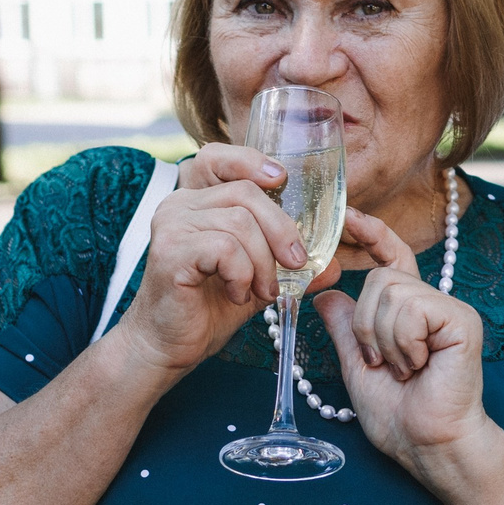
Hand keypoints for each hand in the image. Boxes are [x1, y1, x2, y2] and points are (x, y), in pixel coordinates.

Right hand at [113, 148, 321, 374]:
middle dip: (281, 230)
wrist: (168, 346)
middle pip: (245, 193)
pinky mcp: (170, 251)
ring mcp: (171, 224)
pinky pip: (225, 248)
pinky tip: (237, 295)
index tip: (280, 179)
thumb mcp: (257, 280)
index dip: (251, 161)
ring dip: (264, 263)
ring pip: (240, 223)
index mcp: (196, 201)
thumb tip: (335, 264)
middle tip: (296, 265)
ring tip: (263, 292)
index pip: (219, 158)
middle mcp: (178, 204)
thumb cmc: (208, 309)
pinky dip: (243, 274)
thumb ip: (289, 266)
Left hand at [315, 210, 492, 472]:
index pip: (393, 259)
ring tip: (405, 368)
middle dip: (367, 325)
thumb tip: (326, 295)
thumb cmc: (400, 415)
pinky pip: (411, 309)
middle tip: (383, 362)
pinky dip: (402, 342)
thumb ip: (344, 329)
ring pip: (391, 292)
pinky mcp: (461, 320)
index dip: (374, 235)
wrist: (428, 444)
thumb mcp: (357, 366)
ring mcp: (450, 309)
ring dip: (384, 338)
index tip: (351, 217)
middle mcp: (434, 304)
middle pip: (381, 278)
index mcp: (412, 312)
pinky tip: (420, 365)